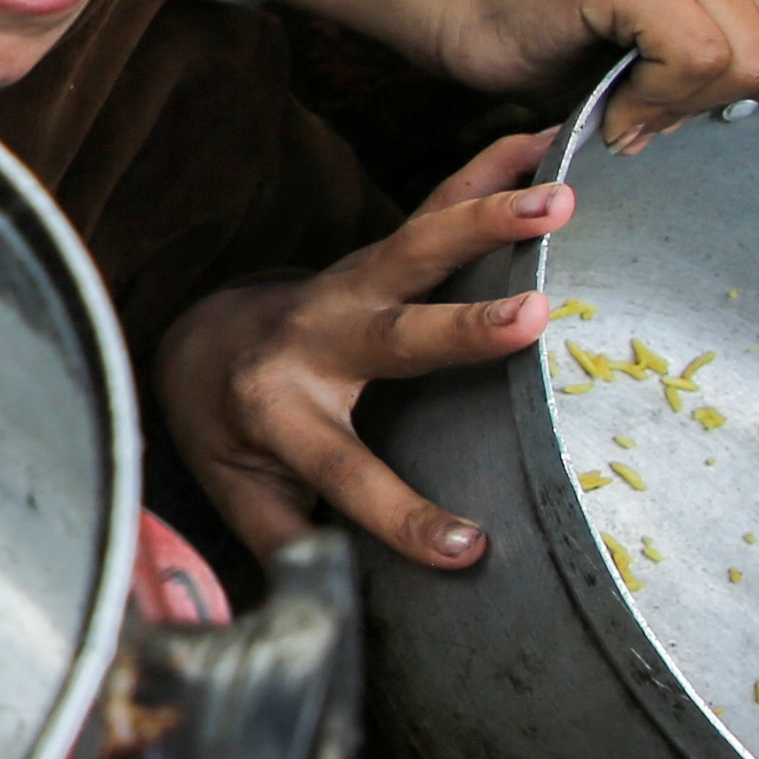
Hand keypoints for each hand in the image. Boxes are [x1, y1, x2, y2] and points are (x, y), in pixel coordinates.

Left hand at [150, 134, 564, 569]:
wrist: (198, 345)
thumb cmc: (233, 440)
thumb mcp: (244, 502)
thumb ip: (291, 550)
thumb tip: (340, 621)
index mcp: (276, 414)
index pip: (344, 473)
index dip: (402, 516)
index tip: (469, 550)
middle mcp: (313, 341)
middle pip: (391, 335)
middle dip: (461, 331)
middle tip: (531, 318)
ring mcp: (346, 286)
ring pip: (416, 247)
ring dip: (488, 219)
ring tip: (561, 199)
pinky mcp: (377, 255)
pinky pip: (437, 201)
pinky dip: (490, 165)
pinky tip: (549, 136)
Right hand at [421, 0, 758, 140]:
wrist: (470, 15)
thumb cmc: (576, 38)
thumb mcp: (691, 41)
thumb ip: (753, 49)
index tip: (707, 89)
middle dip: (734, 98)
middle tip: (664, 100)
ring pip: (752, 59)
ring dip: (688, 104)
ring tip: (634, 97)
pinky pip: (694, 59)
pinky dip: (655, 103)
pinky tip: (616, 103)